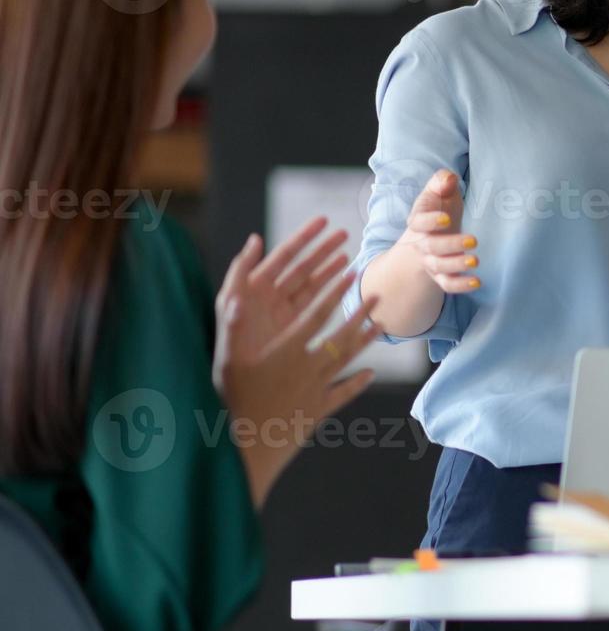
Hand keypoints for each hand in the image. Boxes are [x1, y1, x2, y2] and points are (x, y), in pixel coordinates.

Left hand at [213, 216, 348, 388]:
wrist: (243, 409)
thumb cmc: (232, 366)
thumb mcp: (231, 321)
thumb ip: (238, 283)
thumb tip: (253, 244)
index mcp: (254, 294)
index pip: (282, 258)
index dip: (302, 238)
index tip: (323, 221)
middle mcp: (272, 304)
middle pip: (302, 270)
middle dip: (323, 251)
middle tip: (345, 234)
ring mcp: (287, 320)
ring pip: (313, 289)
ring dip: (332, 274)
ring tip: (351, 260)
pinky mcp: (299, 337)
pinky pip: (320, 312)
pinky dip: (337, 302)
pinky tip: (355, 298)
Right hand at [215, 234, 379, 502]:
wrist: (246, 446)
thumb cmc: (232, 400)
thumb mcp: (226, 359)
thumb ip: (232, 326)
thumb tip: (236, 297)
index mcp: (286, 352)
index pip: (316, 316)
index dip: (334, 294)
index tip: (351, 276)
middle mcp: (307, 368)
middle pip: (340, 336)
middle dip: (359, 314)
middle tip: (377, 297)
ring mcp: (315, 390)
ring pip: (345, 361)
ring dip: (364, 342)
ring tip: (380, 326)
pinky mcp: (318, 411)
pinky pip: (342, 394)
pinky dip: (357, 383)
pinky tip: (370, 374)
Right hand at [398, 169, 480, 293]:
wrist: (429, 235)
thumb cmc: (438, 209)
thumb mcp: (439, 191)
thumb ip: (442, 181)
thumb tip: (449, 179)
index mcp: (418, 221)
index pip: (419, 222)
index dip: (431, 221)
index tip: (447, 219)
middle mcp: (421, 243)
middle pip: (431, 247)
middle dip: (451, 245)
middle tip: (474, 241)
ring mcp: (430, 261)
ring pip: (439, 266)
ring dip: (457, 265)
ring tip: (476, 261)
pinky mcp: (441, 276)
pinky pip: (447, 284)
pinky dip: (460, 285)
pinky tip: (477, 282)